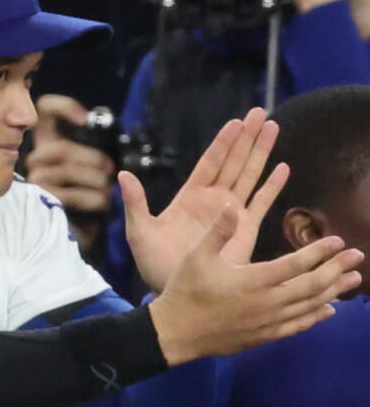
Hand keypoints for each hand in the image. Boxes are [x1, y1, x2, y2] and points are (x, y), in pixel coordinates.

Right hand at [26, 95, 113, 212]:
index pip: (44, 112)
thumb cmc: (83, 195)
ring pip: (68, 171)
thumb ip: (92, 150)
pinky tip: (102, 202)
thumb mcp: (88, 166)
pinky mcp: (43, 201)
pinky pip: (72, 195)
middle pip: (61, 148)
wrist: (74, 228)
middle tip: (109, 170)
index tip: (84, 119)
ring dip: (95, 180)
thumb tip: (109, 144)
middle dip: (92, 158)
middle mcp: (36, 159)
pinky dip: (92, 198)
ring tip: (107, 190)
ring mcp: (36, 180)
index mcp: (48, 142)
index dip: (63, 108)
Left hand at [124, 107, 285, 293]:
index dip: (223, 143)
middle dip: (246, 138)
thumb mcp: (140, 232)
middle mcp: (213, 201)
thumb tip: (124, 174)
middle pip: (233, 162)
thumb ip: (136, 203)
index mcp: (189, 197)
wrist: (176, 294)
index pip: (209, 163)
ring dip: (261, 153)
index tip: (235, 122)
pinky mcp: (245, 230)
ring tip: (273, 128)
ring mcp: (230, 214)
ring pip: (249, 176)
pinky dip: (272, 186)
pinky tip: (282, 168)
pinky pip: (261, 203)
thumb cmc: (155, 265)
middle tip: (260, 113)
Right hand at [149, 207, 362, 364]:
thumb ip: (217, 232)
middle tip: (358, 257)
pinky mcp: (263, 336)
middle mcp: (267, 302)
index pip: (296, 263)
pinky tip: (329, 310)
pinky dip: (315, 317)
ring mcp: (267, 321)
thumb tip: (231, 205)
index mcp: (252, 279)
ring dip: (334, 292)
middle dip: (337, 269)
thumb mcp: (196, 256)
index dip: (319, 252)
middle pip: (312, 285)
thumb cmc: (184, 291)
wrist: (175, 332)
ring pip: (309, 306)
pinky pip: (297, 326)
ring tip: (353, 280)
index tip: (338, 241)